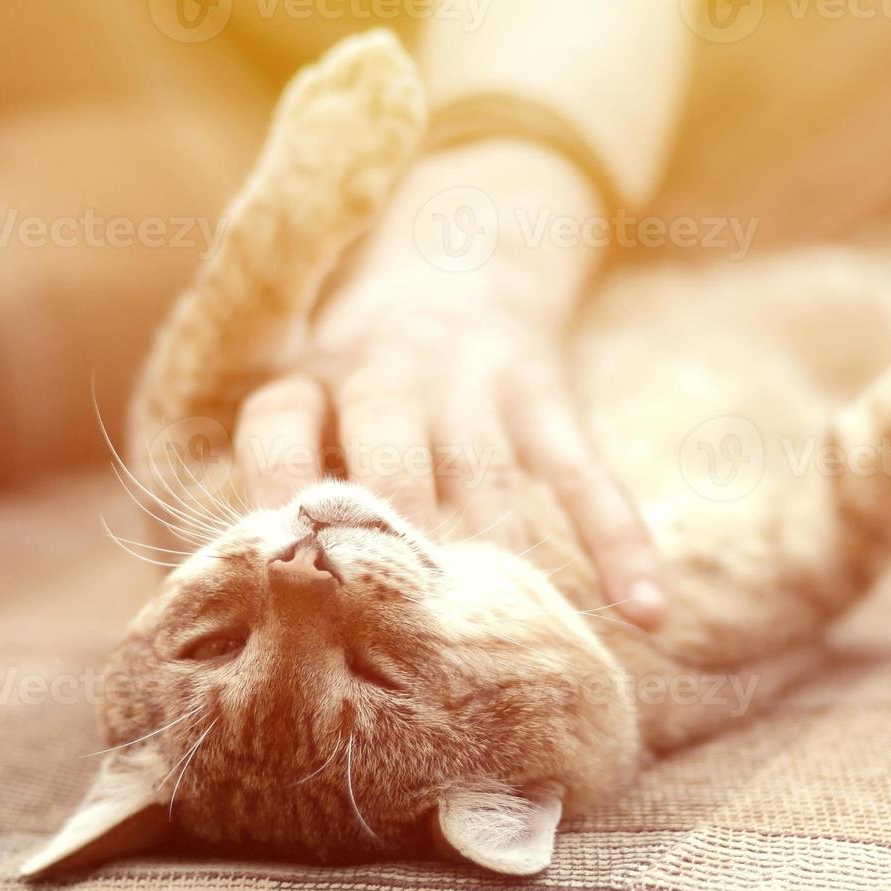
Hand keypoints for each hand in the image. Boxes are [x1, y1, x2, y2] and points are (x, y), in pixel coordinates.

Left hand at [232, 142, 666, 627]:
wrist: (463, 255)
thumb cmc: (366, 375)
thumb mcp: (313, 395)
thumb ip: (289, 479)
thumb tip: (245, 610)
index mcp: (315, 376)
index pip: (278, 421)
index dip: (271, 488)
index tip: (270, 567)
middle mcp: (389, 371)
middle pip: (387, 435)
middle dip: (391, 520)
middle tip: (394, 610)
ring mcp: (476, 381)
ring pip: (485, 469)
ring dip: (494, 550)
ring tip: (504, 634)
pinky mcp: (548, 397)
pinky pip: (586, 474)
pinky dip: (619, 540)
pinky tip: (644, 610)